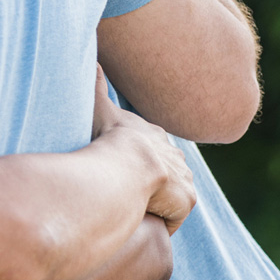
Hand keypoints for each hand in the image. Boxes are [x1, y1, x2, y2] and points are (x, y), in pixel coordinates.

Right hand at [91, 64, 194, 234]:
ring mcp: (184, 179)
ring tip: (131, 209)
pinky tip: (138, 220)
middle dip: (153, 182)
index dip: (140, 158)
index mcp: (156, 137)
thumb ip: (96, 85)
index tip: (127, 166)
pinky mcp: (187, 201)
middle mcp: (175, 157)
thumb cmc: (112, 137)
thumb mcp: (100, 108)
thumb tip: (92, 59)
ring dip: (155, 203)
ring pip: (170, 195)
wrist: (133, 163)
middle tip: (129, 191)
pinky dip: (157, 219)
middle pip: (166, 172)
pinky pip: (171, 217)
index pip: (152, 148)